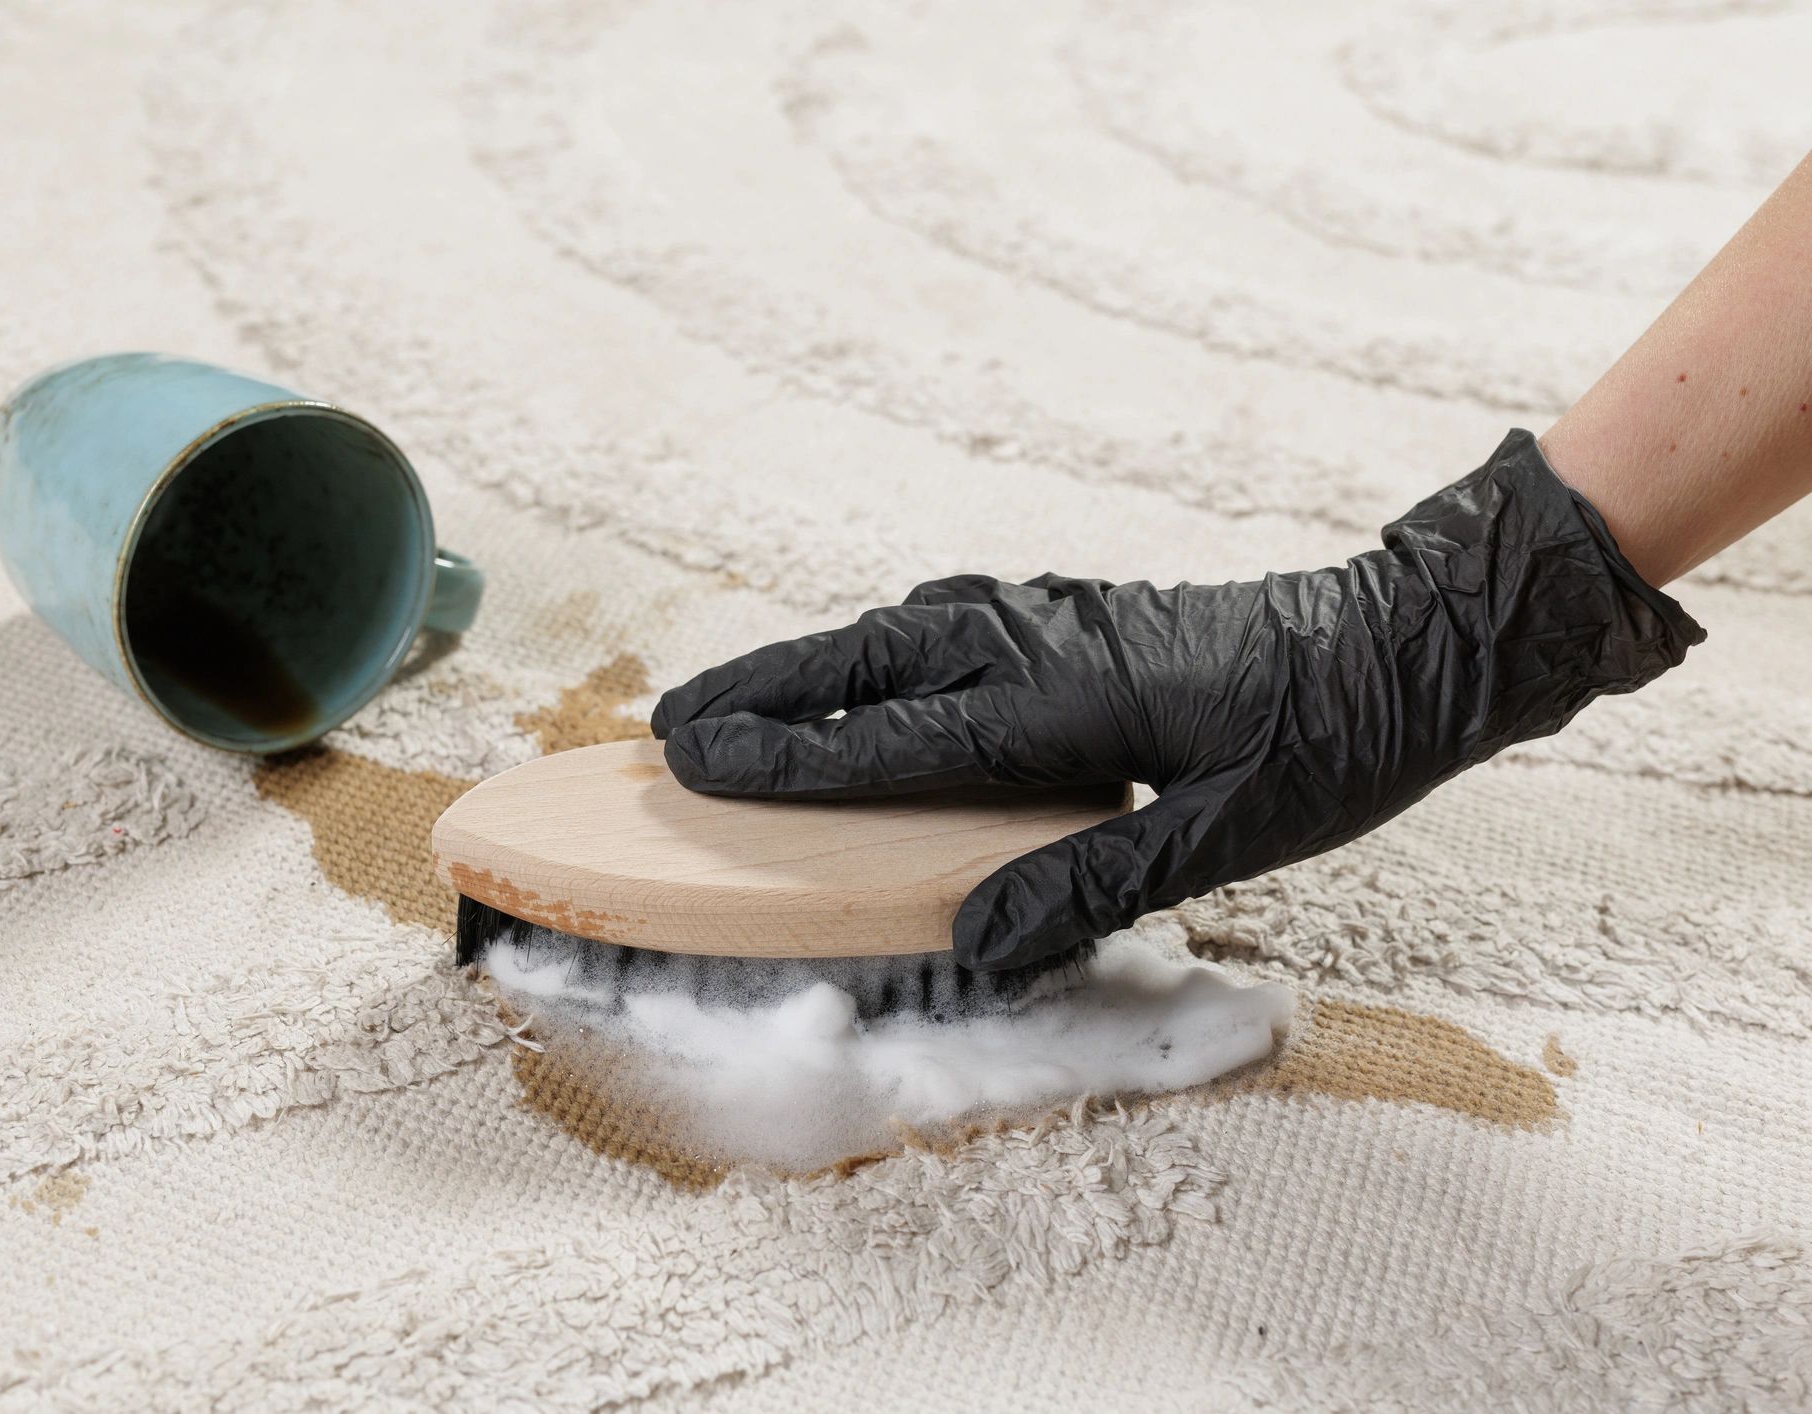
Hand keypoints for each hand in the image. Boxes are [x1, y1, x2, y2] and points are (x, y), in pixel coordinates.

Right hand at [650, 431, 1702, 970]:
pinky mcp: (1077, 612)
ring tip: (735, 696)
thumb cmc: (1334, 738)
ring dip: (806, 663)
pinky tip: (862, 668)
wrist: (1412, 636)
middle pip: (867, 662)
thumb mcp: (1231, 833)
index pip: (892, 737)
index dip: (786, 755)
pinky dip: (872, 648)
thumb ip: (1096, 882)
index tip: (692, 759)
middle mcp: (1042, 642)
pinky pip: (942, 624)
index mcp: (1067, 701)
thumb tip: (978, 942)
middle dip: (761, 691)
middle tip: (669, 719)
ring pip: (898, 632)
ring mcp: (1056, 614)